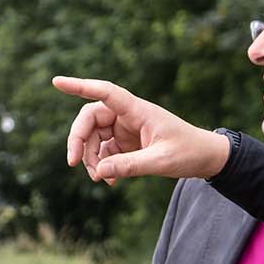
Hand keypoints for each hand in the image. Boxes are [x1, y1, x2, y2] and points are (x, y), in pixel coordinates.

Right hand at [52, 76, 230, 182]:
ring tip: (100, 178)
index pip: (105, 92)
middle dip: (79, 140)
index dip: (80, 86)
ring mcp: (127, 129)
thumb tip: (100, 172)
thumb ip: (131, 166)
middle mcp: (129, 116)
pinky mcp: (127, 143)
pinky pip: (105, 151)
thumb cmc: (189, 152)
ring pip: (95, 137)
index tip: (56, 83)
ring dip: (92, 157)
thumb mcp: (161, 161)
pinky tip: (110, 180)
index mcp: (138, 110)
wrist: (206, 159)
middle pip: (91, 118)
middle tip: (73, 163)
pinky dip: (103, 165)